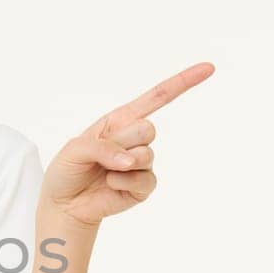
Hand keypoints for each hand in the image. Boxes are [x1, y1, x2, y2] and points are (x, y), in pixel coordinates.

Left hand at [41, 62, 215, 227]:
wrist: (65, 203)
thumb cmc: (67, 170)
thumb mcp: (75, 149)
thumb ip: (102, 147)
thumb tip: (130, 162)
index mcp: (120, 120)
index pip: (156, 98)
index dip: (183, 82)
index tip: (208, 68)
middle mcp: (134, 139)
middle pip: (148, 129)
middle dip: (123, 142)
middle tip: (104, 155)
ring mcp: (142, 163)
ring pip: (146, 155)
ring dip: (121, 165)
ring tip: (105, 172)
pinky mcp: (144, 186)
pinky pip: (145, 180)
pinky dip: (123, 183)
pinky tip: (110, 185)